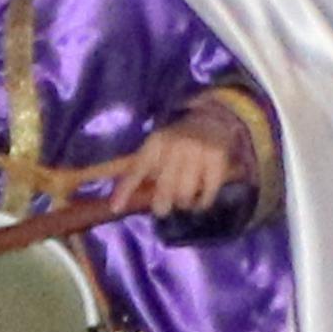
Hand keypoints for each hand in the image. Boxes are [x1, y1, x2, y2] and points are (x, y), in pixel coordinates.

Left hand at [109, 105, 246, 218]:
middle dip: (161, 204)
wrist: (213, 121)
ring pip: (185, 193)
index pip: (137, 169)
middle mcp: (176, 145)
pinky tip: (199, 202)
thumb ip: (145, 171)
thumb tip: (123, 202)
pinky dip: (202, 202)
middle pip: (164, 186)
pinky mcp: (217, 159)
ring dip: (183, 203)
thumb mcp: (158, 148)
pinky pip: (207, 191)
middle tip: (162, 210)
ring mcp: (198, 152)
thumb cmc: (179, 141)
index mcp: (156, 142)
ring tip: (183, 202)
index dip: (125, 190)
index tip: (116, 208)